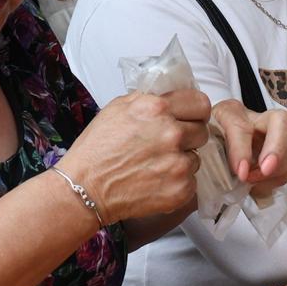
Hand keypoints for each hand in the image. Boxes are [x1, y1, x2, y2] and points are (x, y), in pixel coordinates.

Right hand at [61, 89, 211, 223]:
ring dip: (181, 160)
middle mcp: (172, 134)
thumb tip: (171, 96)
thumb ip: (149, 99)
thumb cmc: (96, 149)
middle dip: (188, 137)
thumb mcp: (117, 108)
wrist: (85, 189)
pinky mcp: (181, 189)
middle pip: (202, 131)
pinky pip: (191, 181)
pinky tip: (155, 181)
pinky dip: (177, 182)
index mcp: (157, 108)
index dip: (194, 112)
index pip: (200, 104)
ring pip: (196, 157)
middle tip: (167, 145)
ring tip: (156, 165)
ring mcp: (178, 163)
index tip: (188, 119)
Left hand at [208, 100, 286, 195]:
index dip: (243, 149)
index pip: (241, 126)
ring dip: (280, 166)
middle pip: (281, 120)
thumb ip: (208, 159)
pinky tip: (257, 187)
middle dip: (277, 147)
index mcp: (228, 113)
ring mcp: (272, 136)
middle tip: (266, 170)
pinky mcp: (279, 155)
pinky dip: (275, 180)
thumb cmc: (199, 156)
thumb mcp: (197, 153)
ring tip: (256, 182)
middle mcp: (255, 119)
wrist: (202, 165)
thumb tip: (226, 177)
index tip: (240, 172)